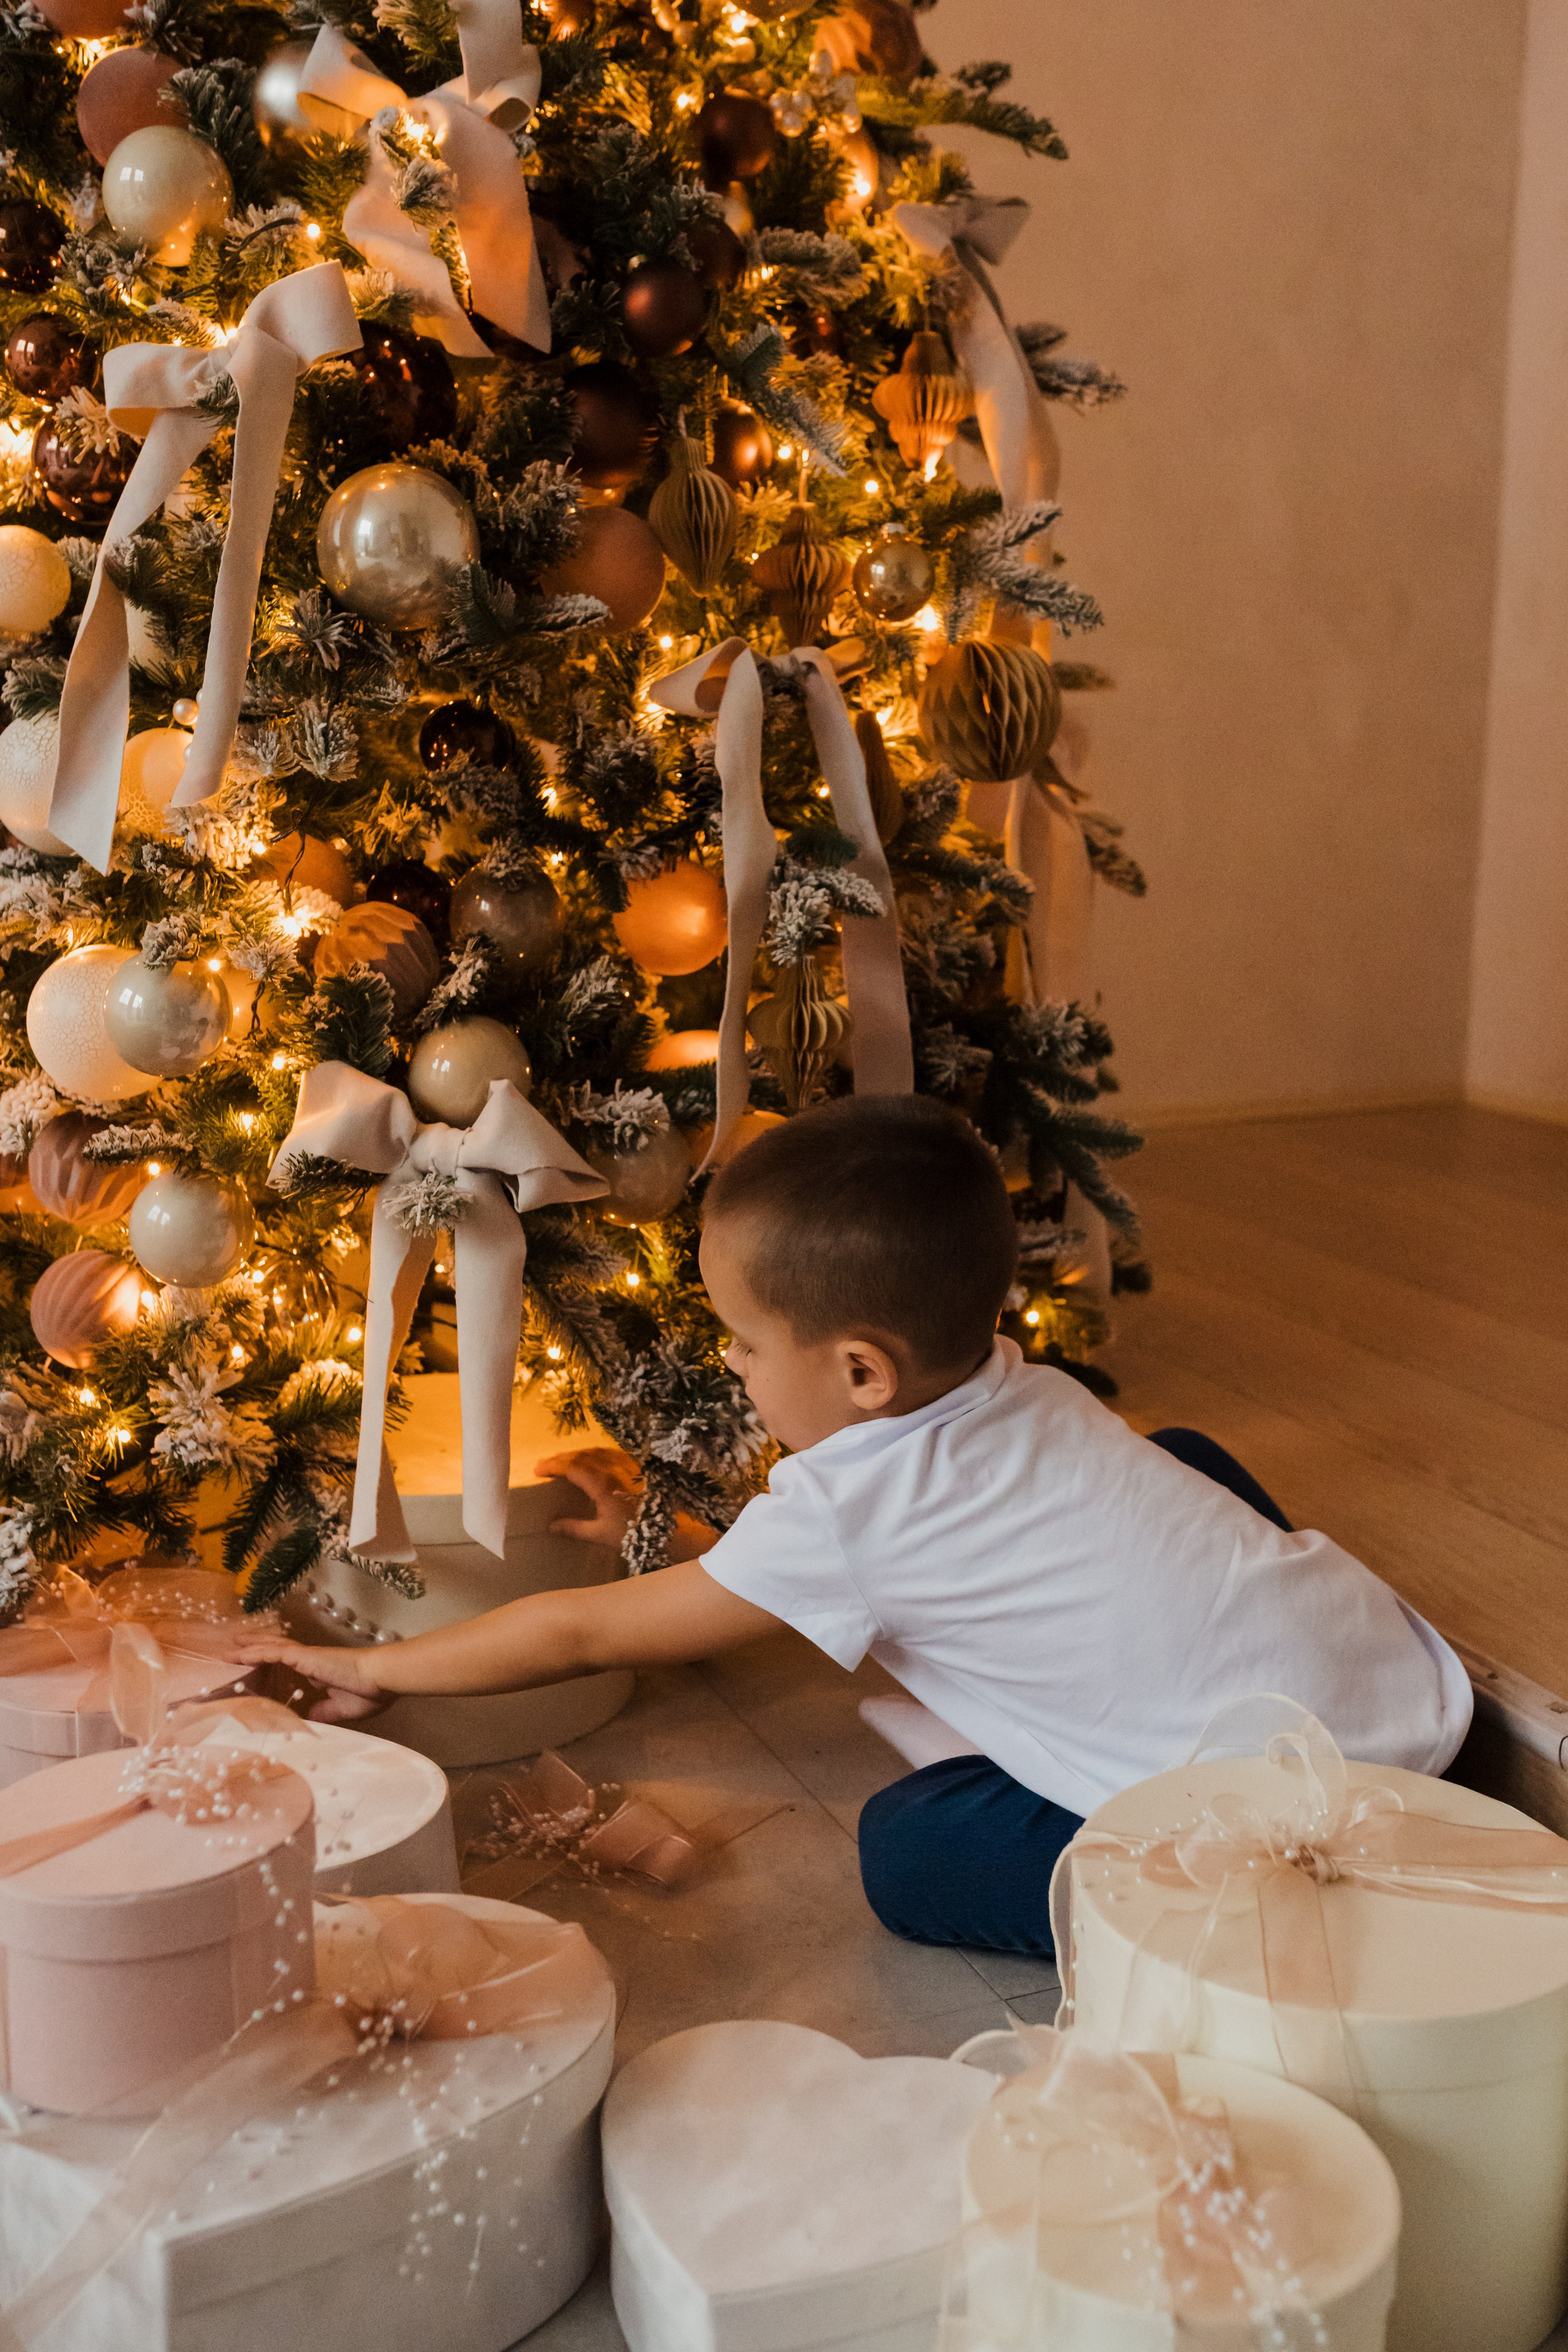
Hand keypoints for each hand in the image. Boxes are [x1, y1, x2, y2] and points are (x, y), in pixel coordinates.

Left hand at [229, 1632, 388, 1724]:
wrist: (381, 1679)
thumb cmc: (369, 1692)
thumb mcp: (340, 1710)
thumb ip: (322, 1712)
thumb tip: (306, 1718)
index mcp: (317, 1672)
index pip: (288, 1663)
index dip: (272, 1661)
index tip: (259, 1665)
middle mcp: (309, 1660)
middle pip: (276, 1649)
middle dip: (256, 1647)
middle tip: (236, 1645)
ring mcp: (306, 1656)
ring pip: (271, 1647)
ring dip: (250, 1646)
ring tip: (231, 1645)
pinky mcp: (305, 1656)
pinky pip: (274, 1652)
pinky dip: (256, 1651)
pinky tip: (240, 1652)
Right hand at [536, 1446, 643, 1546]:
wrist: (663, 1532)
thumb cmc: (630, 1534)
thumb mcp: (599, 1534)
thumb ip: (574, 1528)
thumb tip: (550, 1526)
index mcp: (602, 1485)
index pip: (572, 1468)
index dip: (553, 1466)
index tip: (537, 1470)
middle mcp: (612, 1472)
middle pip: (582, 1456)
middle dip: (561, 1458)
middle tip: (544, 1465)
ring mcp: (625, 1468)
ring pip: (596, 1452)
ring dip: (576, 1454)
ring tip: (563, 1461)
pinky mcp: (634, 1471)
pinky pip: (611, 1454)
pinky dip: (595, 1454)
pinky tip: (591, 1460)